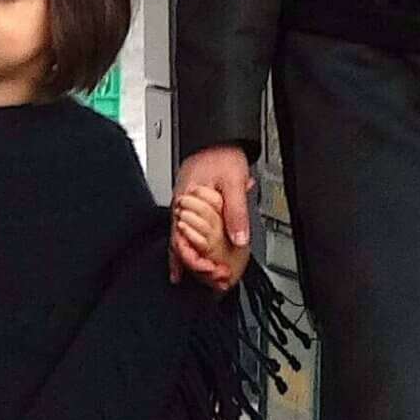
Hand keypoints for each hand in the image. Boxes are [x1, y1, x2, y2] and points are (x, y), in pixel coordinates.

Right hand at [168, 145, 252, 284]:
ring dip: (195, 261)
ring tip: (209, 278)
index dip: (199, 263)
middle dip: (198, 267)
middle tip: (216, 282)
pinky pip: (183, 233)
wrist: (216, 137)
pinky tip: (192, 260)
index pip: (185, 243)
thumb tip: (239, 239)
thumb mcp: (234, 183)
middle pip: (181, 247)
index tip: (214, 274)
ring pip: (181, 242)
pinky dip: (188, 249)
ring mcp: (182, 208)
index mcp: (188, 204)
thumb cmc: (221, 155)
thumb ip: (236, 212)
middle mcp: (181, 208)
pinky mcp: (188, 207)